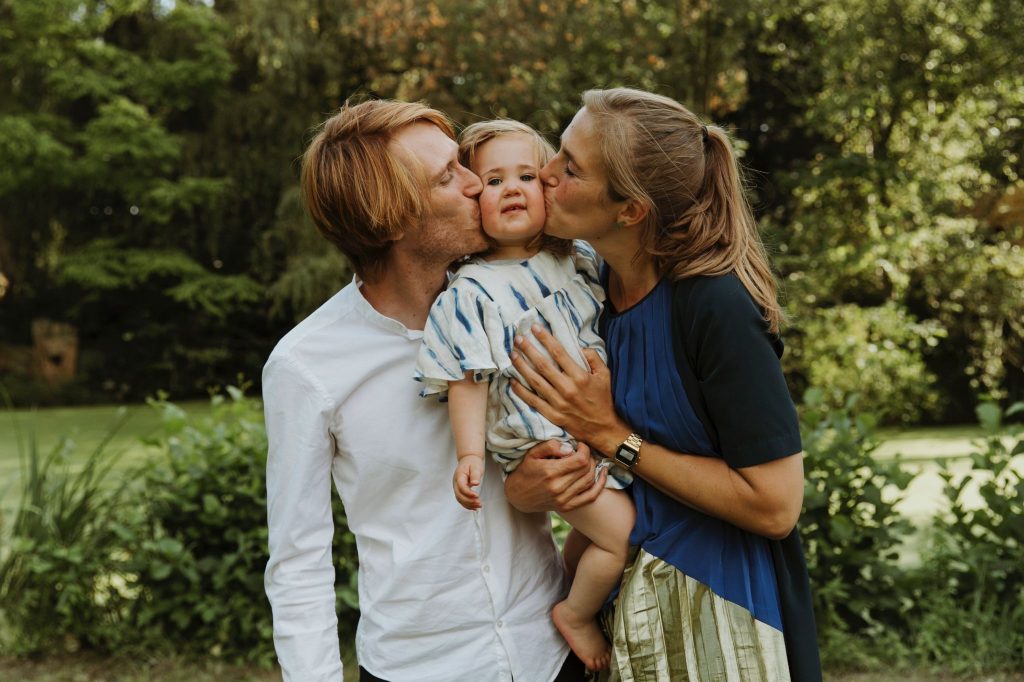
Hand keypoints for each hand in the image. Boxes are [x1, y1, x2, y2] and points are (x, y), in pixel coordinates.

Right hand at [453, 455, 483, 509]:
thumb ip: (475, 475)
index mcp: (459, 476)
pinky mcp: (460, 490)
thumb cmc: (472, 462)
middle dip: (469, 501)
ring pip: (460, 499)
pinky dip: (467, 505)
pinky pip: (461, 499)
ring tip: (478, 506)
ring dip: (468, 504)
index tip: (477, 496)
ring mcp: (457, 487)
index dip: (468, 493)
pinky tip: (474, 508)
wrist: (468, 459)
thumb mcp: (476, 467)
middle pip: (459, 495)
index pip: (461, 487)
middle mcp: (456, 483)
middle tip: (479, 503)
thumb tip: (475, 483)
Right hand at [504, 440, 606, 513]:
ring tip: (588, 460)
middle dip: (589, 457)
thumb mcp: (532, 453)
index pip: (580, 460)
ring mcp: (564, 499)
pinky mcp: (567, 507)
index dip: (584, 450)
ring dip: (594, 468)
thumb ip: (550, 446)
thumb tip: (570, 448)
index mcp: (550, 472)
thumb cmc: (525, 471)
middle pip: (587, 469)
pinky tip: (602, 474)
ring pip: (590, 481)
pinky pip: (591, 497)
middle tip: (583, 452)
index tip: (580, 445)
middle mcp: (559, 488)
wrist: (517, 496)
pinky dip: (600, 485)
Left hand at [510, 326, 623, 454]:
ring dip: (521, 367)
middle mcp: (567, 389)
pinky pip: (533, 401)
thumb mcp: (605, 375)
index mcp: (580, 377)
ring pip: (535, 381)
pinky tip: (513, 381)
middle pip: (543, 365)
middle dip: (528, 349)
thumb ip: (593, 357)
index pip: (559, 353)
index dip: (545, 339)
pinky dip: (521, 391)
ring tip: (512, 355)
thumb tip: (579, 346)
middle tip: (518, 338)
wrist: (604, 429)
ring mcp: (558, 403)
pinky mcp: (552, 415)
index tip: (535, 328)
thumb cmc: (604, 399)